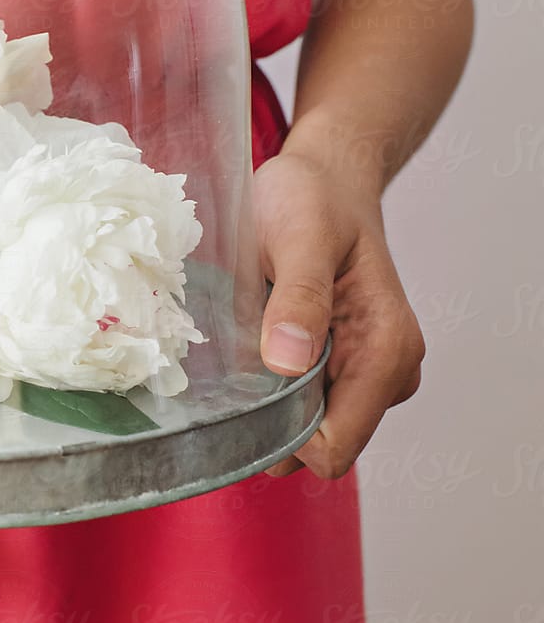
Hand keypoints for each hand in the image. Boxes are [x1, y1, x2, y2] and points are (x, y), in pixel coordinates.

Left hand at [252, 146, 424, 479]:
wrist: (326, 176)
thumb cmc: (314, 197)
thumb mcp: (301, 235)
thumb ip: (300, 297)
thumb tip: (288, 363)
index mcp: (387, 350)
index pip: (336, 446)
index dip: (284, 437)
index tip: (241, 397)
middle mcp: (387, 372)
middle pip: (319, 443)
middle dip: (271, 419)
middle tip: (235, 358)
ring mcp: (366, 372)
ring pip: (306, 426)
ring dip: (268, 400)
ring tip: (247, 340)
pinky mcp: (343, 365)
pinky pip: (301, 400)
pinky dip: (272, 384)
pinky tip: (256, 340)